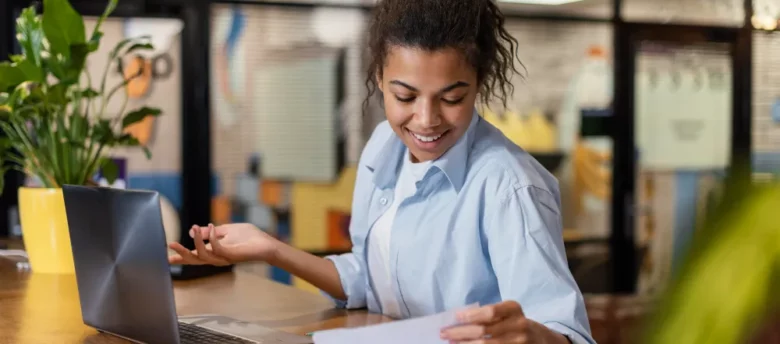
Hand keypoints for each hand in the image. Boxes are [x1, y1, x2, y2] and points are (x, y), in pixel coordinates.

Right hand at [168, 223, 280, 265]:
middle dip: (182, 253)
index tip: (166, 257)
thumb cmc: (249, 237)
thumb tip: (194, 229)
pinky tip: (212, 226)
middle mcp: (217, 258)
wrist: (266, 244)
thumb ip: (212, 231)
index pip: (195, 256)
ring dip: (196, 240)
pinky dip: (211, 236)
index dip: (181, 257)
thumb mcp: (227, 230)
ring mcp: (224, 258)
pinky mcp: (232, 254)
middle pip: (195, 260)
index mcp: (215, 252)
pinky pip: (216, 247)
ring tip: (193, 228)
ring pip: (203, 255)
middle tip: (170, 244)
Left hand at [440, 301, 567, 343]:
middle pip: (484, 331)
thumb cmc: (516, 323)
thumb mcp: (507, 313)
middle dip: (461, 333)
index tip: (455, 317)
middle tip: (444, 333)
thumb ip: (488, 314)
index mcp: (514, 309)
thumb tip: (458, 320)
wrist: (542, 340)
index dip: (471, 315)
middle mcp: (519, 326)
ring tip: (451, 342)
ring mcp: (520, 343)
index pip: (490, 312)